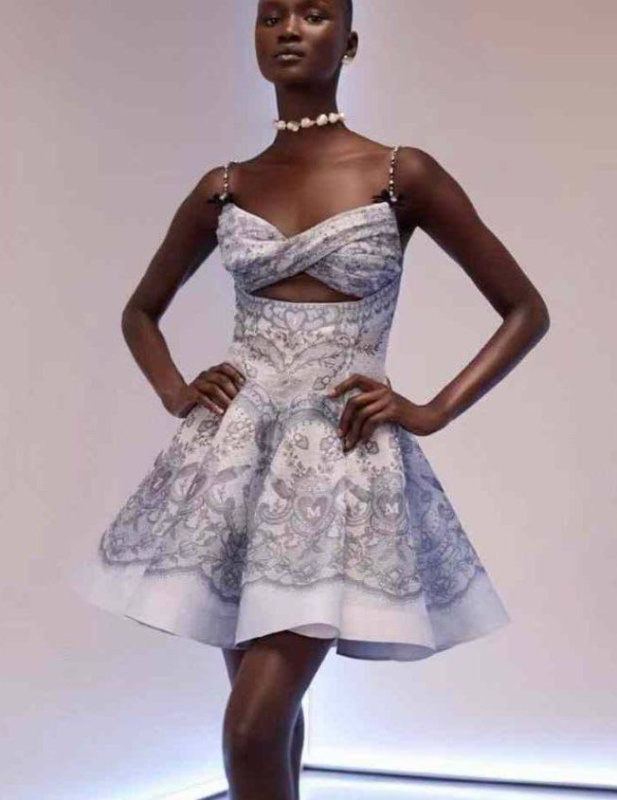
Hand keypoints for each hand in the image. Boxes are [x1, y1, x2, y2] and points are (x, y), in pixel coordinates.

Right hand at [162, 361, 245, 417]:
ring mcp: (196, 384)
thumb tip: (243, 398)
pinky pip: (202, 398)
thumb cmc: (198, 396)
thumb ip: (223, 390)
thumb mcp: (211, 391)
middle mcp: (204, 376)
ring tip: (231, 408)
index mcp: (211, 373)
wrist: (175, 399)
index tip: (244, 383)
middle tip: (240, 401)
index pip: (224, 367)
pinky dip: (212, 405)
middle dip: (232, 390)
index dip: (234, 373)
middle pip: (221, 379)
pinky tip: (219, 411)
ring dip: (224, 399)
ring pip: (213, 388)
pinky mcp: (190, 394)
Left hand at [327, 373, 447, 450]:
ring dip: (353, 431)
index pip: (356, 379)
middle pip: (354, 401)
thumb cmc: (406, 416)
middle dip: (343, 419)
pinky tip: (364, 441)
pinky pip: (372, 421)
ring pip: (361, 414)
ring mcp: (388, 400)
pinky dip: (365, 432)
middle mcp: (382, 390)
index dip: (342, 386)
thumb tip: (354, 418)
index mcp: (379, 387)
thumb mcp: (389, 406)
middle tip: (340, 434)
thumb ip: (375, 405)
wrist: (427, 419)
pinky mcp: (393, 411)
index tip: (329, 396)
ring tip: (349, 444)